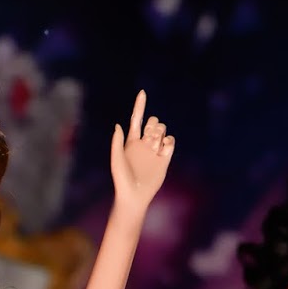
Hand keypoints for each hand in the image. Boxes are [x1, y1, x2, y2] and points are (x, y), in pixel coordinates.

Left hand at [110, 90, 174, 216]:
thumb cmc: (122, 179)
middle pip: (152, 122)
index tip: (142, 92)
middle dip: (152, 124)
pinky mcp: (165, 158)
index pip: (136, 119)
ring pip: (162, 130)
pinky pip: (171, 141)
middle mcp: (144, 144)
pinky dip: (168, 140)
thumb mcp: (116, 160)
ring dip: (159, 132)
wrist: (135, 196)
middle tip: (149, 137)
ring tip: (154, 145)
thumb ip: (117, 142)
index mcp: (131, 141)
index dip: (139, 106)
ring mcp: (155, 150)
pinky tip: (163, 147)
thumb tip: (119, 125)